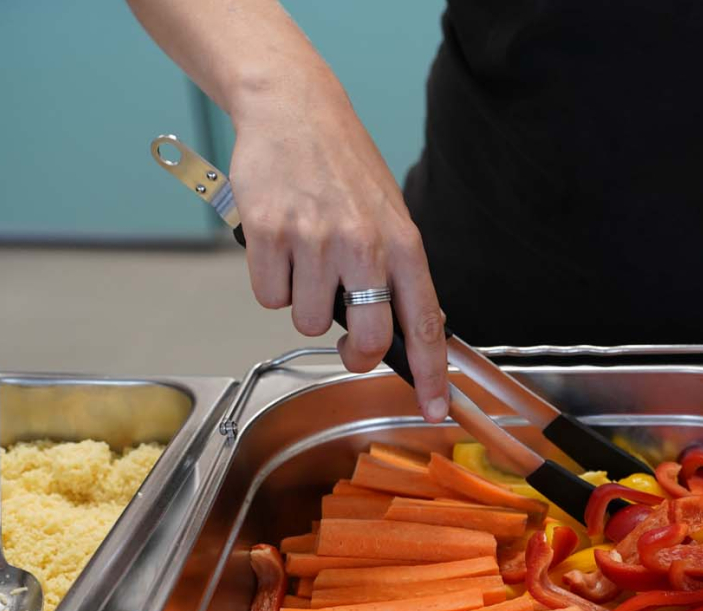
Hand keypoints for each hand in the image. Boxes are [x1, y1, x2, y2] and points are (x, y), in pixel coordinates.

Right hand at [229, 77, 448, 421]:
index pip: (424, 325)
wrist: (293, 108)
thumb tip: (409, 333)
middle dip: (354, 354)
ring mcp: (314, 240)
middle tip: (346, 339)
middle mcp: (363, 245)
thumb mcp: (390, 216)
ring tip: (307, 258)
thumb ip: (399, 273)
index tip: (434, 409)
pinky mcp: (268, 234)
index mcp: (403, 244)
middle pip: (366, 341)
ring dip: (305, 303)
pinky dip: (271, 281)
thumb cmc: (343, 166)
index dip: (431, 375)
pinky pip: (268, 296)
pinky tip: (280, 245)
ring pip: (309, 322)